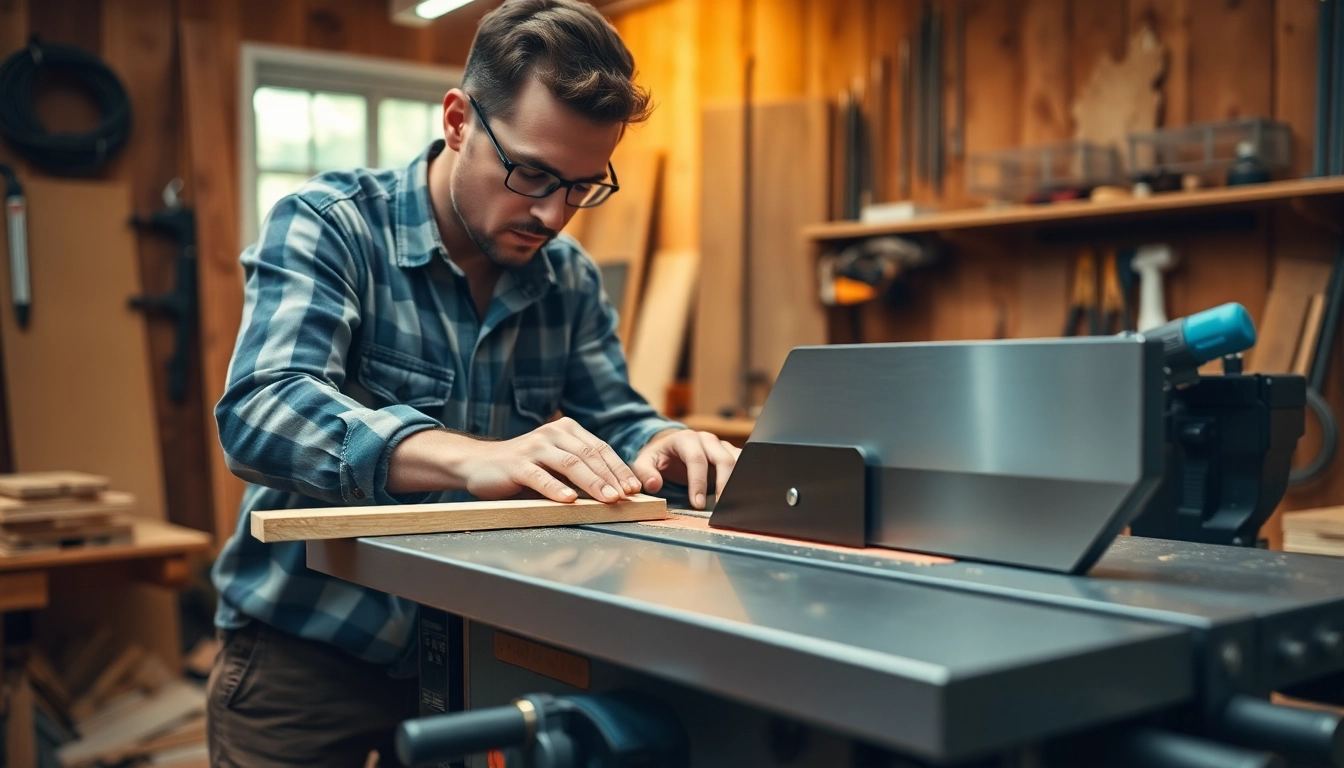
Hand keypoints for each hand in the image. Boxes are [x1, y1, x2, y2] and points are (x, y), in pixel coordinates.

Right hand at [388, 418, 641, 502]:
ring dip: (591, 483)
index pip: (600, 449)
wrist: (478, 464)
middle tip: (626, 496)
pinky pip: (539, 477)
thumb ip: (580, 472)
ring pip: (570, 464)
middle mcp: (552, 433)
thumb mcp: (555, 466)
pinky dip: (555, 489)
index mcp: (566, 430)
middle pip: (589, 456)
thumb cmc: (523, 469)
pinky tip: (568, 500)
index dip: (619, 468)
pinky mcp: (516, 464)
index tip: (634, 488)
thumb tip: (615, 493)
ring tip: (607, 499)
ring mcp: (534, 446)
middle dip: (611, 477)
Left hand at [632, 429, 740, 509]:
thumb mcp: (644, 462)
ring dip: (737, 483)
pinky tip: (740, 497)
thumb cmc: (659, 456)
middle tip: (720, 508)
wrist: (671, 446)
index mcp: (686, 439)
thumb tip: (654, 485)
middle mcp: (707, 440)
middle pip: (723, 459)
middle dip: (724, 484)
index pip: (697, 460)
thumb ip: (645, 473)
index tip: (698, 504)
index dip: (698, 483)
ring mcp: (721, 446)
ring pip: (738, 461)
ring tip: (732, 504)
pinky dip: (743, 480)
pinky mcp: (730, 454)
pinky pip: (743, 465)